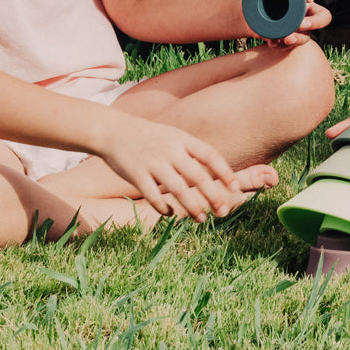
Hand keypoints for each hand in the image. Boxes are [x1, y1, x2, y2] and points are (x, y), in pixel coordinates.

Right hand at [93, 112, 240, 221]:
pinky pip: (153, 196)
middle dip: (213, 196)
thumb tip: (219, 172)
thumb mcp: (174, 137)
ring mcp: (153, 162)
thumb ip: (193, 152)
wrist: (114, 130)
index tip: (235, 188)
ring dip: (192, 207)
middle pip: (198, 176)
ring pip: (178, 189)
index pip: (210, 155)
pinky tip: (170, 214)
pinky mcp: (136, 174)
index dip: (224, 172)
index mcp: (182, 139)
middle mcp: (170, 150)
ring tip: (202, 219)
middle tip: (223, 212)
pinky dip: (164, 208)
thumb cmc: (151, 137)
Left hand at [238, 0, 331, 46]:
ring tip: (287, 39)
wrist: (254, 14)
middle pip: (323, 16)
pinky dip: (282, 45)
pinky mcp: (291, 38)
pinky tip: (273, 43)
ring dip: (299, 38)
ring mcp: (301, 27)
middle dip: (316, 22)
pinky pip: (292, 45)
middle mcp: (306, 10)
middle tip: (303, 24)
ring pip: (308, 35)